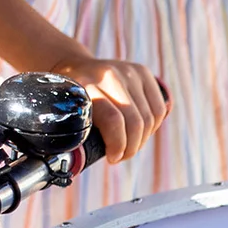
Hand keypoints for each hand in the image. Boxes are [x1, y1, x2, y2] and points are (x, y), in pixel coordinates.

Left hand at [49, 56, 168, 163]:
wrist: (75, 66)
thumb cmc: (71, 99)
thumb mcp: (68, 113)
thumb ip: (78, 132)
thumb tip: (87, 161)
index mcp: (86, 86)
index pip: (113, 121)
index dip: (118, 146)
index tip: (113, 158)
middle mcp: (109, 75)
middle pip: (135, 122)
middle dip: (132, 147)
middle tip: (122, 155)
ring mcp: (128, 71)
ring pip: (150, 118)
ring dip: (143, 139)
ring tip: (131, 144)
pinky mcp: (142, 71)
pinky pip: (159, 108)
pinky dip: (154, 126)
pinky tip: (142, 131)